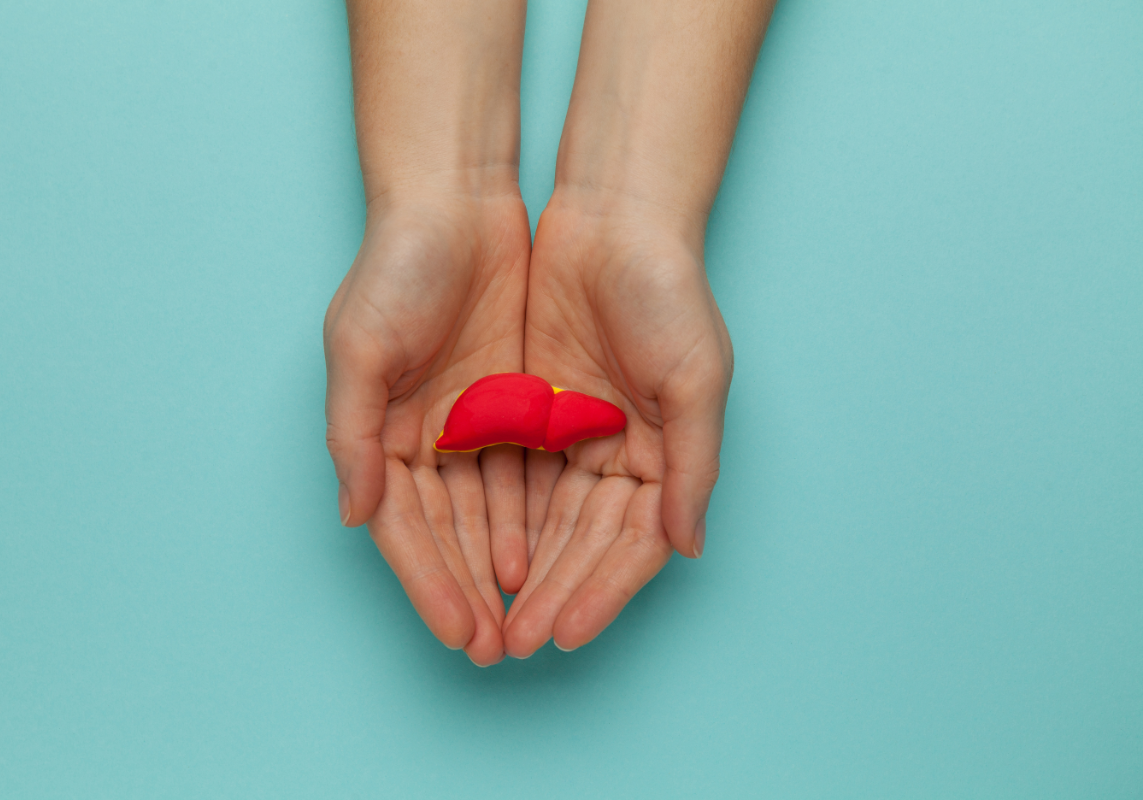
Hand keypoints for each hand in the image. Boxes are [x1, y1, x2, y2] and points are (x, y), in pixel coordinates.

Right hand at [324, 191, 530, 664]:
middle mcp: (422, 438)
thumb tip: (356, 516)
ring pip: (489, 514)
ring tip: (526, 617)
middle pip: (449, 534)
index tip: (458, 632)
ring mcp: (470, 423)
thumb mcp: (359, 348)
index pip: (405, 529)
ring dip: (503, 567)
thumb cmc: (396, 267)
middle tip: (496, 649)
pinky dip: (531, 516)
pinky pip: (524, 473)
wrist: (456, 201)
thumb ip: (353, 435)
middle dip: (470, 592)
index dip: (430, 583)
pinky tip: (544, 555)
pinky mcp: (513, 402)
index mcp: (379, 433)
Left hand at [503, 192, 732, 656]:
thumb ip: (691, 466)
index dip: (600, 592)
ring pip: (544, 520)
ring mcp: (572, 433)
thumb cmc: (667, 290)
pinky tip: (483, 558)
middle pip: (581, 543)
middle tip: (515, 645)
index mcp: (663, 454)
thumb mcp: (696, 379)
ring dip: (522, 572)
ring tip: (493, 621)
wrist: (613, 216)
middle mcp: (618, 454)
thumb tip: (686, 548)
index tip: (566, 635)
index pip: (631, 544)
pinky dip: (499, 519)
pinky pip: (511, 476)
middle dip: (552, 595)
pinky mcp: (530, 407)